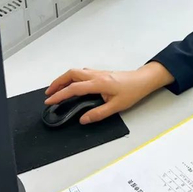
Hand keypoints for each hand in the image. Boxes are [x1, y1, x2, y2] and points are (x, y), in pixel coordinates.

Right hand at [43, 62, 173, 124]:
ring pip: (76, 72)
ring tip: (57, 89)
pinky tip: (72, 84)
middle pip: (71, 74)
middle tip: (49, 93)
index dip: (60, 95)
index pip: (74, 88)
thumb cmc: (133, 91)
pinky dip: (73, 77)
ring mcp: (99, 73)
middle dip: (57, 82)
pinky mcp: (102, 73)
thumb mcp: (117, 106)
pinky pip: (83, 72)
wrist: (144, 80)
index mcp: (99, 83)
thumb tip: (83, 119)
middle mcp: (97, 75)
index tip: (50, 101)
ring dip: (64, 79)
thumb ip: (98, 114)